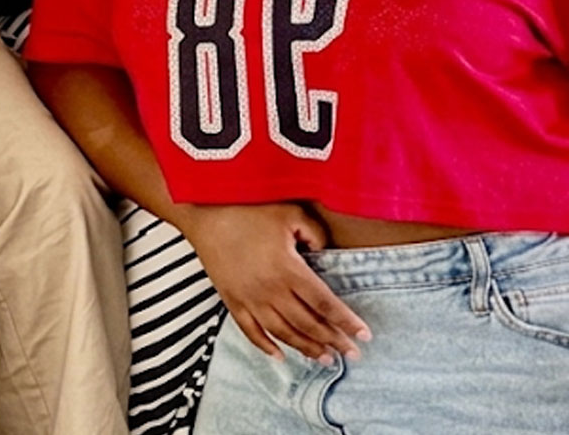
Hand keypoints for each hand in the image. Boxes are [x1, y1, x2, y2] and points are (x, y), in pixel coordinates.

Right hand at [177, 202, 370, 362]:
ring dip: (305, 348)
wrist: (204, 213)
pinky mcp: (231, 299)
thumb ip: (315, 234)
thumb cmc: (247, 209)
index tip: (364, 335)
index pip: (325, 303)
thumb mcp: (290, 214)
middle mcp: (270, 289)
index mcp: (288, 269)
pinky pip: (250, 330)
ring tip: (324, 358)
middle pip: (307, 323)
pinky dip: (265, 346)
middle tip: (352, 354)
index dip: (346, 321)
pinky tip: (280, 356)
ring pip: (282, 332)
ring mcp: (249, 298)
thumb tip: (325, 252)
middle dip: (333, 341)